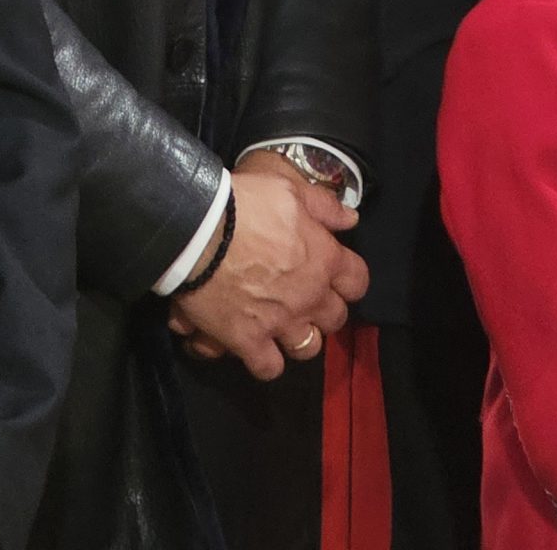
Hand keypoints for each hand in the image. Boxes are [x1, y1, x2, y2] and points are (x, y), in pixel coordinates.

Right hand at [168, 154, 367, 381]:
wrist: (197, 231)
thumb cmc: (246, 204)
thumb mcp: (289, 189)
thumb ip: (324, 206)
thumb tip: (350, 220)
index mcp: (324, 260)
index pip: (358, 280)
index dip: (348, 277)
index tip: (334, 272)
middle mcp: (309, 298)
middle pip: (335, 318)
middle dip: (324, 308)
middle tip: (304, 295)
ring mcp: (280, 324)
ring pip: (307, 348)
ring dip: (298, 337)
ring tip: (282, 323)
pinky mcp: (249, 342)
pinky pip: (269, 368)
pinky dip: (264, 359)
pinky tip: (256, 344)